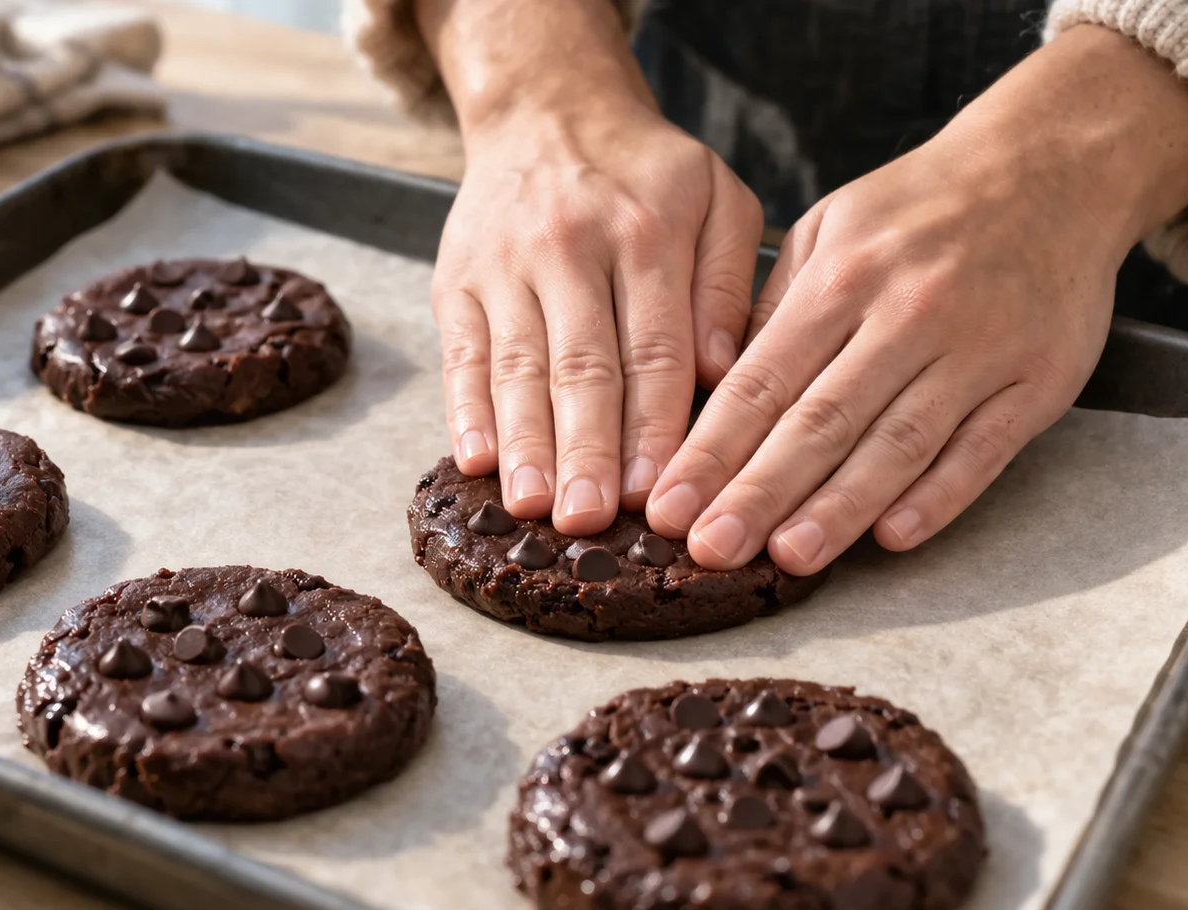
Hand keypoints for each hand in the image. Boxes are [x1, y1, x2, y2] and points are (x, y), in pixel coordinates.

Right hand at [416, 0, 761, 534]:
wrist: (547, 111)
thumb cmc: (647, 173)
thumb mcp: (718, 198)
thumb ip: (729, 282)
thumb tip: (724, 371)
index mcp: (648, 231)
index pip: (655, 346)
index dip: (655, 425)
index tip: (661, 492)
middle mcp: (572, 247)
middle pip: (582, 366)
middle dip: (586, 450)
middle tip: (591, 520)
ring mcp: (506, 265)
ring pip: (516, 368)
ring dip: (525, 444)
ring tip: (533, 509)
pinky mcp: (457, 281)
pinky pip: (461, 354)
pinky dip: (465, 410)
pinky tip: (476, 460)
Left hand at [644, 25, 1187, 572]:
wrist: (1054, 167)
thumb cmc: (920, 208)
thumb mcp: (828, 230)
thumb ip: (773, 309)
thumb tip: (713, 391)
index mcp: (841, 277)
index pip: (761, 382)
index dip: (711, 451)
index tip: (668, 506)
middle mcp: (906, 313)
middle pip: (821, 420)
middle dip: (758, 492)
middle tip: (709, 549)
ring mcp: (979, 347)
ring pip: (898, 442)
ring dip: (840, 507)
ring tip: (789, 558)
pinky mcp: (1042, 377)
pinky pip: (985, 448)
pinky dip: (941, 495)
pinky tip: (895, 538)